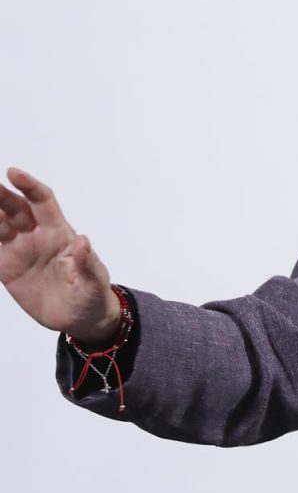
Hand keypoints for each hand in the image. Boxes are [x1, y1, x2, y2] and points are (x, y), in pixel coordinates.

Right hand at [0, 167, 118, 342]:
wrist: (78, 319)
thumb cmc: (92, 296)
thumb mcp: (94, 283)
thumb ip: (88, 263)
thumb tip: (84, 241)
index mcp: (59, 234)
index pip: (42, 201)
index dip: (29, 186)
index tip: (12, 172)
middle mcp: (37, 236)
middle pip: (14, 207)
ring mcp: (20, 249)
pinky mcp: (6, 266)